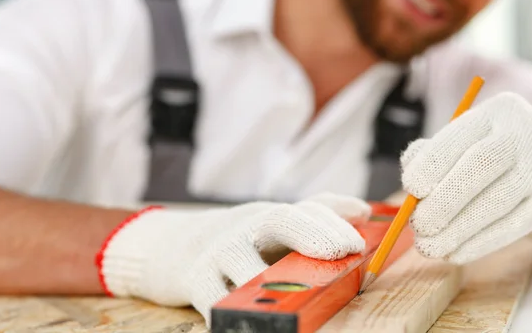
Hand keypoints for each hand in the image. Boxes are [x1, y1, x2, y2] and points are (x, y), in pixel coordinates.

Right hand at [96, 193, 369, 324]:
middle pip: (280, 220)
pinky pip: (215, 301)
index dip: (332, 222)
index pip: (305, 209)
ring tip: (297, 302)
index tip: (357, 244)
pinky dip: (232, 316)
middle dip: (312, 233)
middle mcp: (244, 228)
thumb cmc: (234, 240)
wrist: (168, 246)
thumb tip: (363, 210)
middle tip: (342, 251)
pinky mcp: (194, 280)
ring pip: (248, 267)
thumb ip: (313, 216)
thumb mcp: (269, 224)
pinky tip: (251, 327)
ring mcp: (217, 252)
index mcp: (267, 217)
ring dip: (271, 283)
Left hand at [401, 92, 531, 263]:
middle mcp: (526, 132)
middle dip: (445, 198)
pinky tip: (456, 253)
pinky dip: (481, 242)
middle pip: (482, 163)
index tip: (410, 188)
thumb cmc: (494, 161)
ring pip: (499, 199)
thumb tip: (410, 176)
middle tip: (419, 225)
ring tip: (430, 247)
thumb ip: (433, 154)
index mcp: (496, 112)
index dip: (432, 162)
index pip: (459, 134)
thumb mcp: (466, 146)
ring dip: (458, 228)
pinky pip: (516, 224)